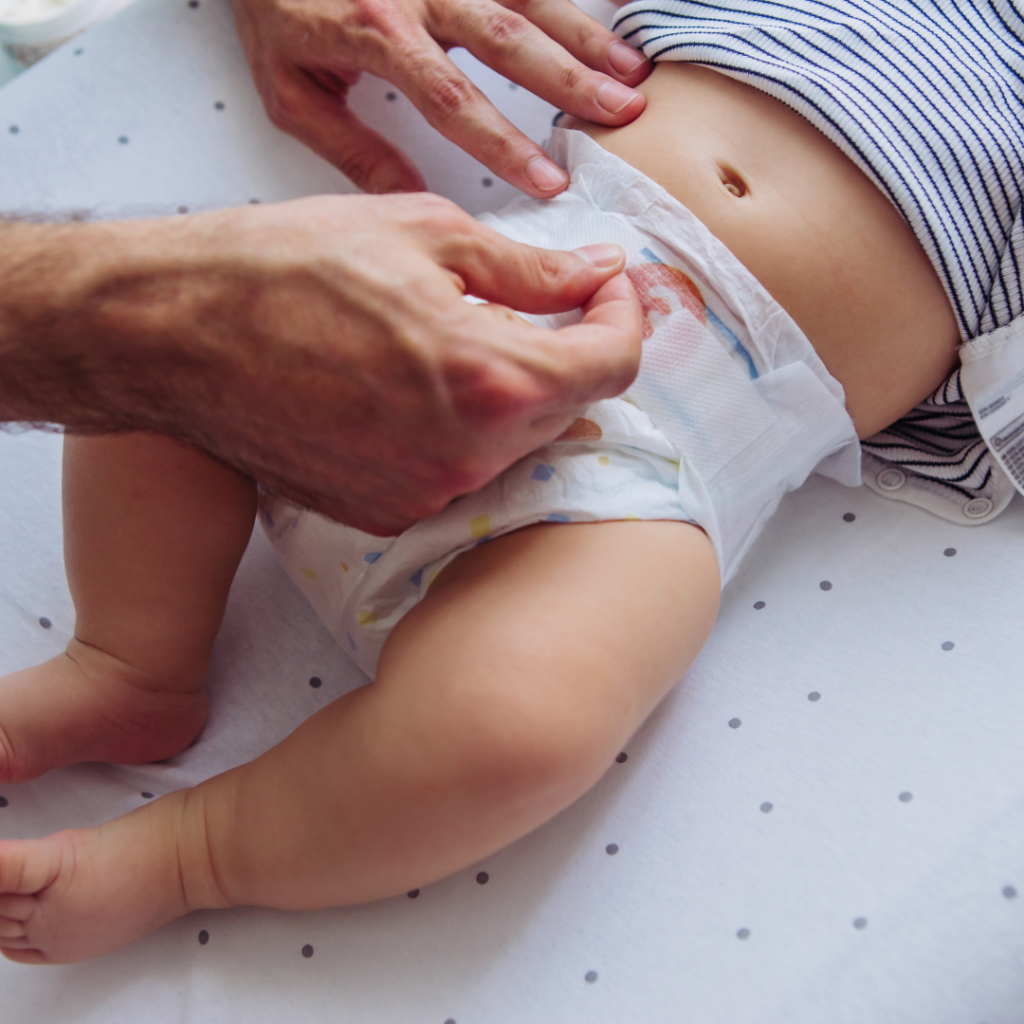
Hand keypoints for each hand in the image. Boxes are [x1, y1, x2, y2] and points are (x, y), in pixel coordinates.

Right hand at [0, 196, 640, 533]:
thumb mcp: (424, 235)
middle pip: (568, 409)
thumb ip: (532, 268)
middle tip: (530, 303)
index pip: (614, 363)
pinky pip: (457, 473)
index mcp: (491, 378)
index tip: (608, 288)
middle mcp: (468, 455)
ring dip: (508, 394)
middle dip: (566, 352)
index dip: (625, 317)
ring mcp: (425, 494)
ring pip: (514, 445)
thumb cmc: (284, 269)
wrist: (175, 335)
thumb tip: (598, 275)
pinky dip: (459, 432)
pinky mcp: (385, 514)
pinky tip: (409, 388)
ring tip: (450, 342)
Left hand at [231, 0, 650, 195]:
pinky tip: (609, 21)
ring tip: (632, 73)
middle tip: (621, 115)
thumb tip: (410, 198)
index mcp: (377, 35)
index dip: (505, 144)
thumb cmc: (277, 11)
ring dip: (585, 35)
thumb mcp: (293, 93)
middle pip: (508, 40)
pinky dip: (569, 0)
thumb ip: (351, 148)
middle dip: (571, 80)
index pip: (453, 99)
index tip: (547, 182)